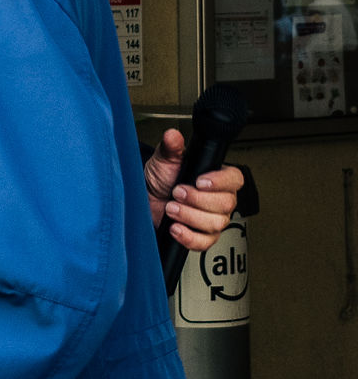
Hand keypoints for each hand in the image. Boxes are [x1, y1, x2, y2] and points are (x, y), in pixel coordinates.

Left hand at [145, 129, 243, 250]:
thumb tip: (173, 136)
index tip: (200, 181)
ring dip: (190, 216)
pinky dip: (188, 236)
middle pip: (226, 204)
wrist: (144, 199)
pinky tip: (175, 227)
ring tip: (171, 207)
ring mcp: (211, 219)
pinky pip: (204, 243)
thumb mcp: (164, 160)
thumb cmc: (159, 179)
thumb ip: (171, 148)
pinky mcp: (200, 236)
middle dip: (198, 199)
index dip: (221, 181)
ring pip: (215, 223)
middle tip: (177, 192)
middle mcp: (218, 200)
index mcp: (216, 179)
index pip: (235, 179)